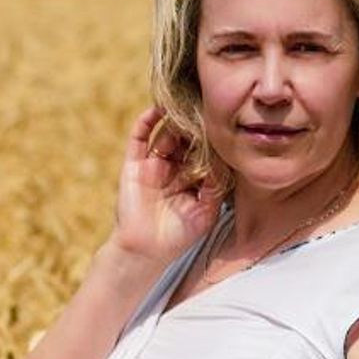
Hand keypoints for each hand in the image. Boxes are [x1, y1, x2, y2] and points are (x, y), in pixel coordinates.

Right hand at [109, 106, 226, 262]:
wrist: (146, 250)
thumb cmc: (178, 235)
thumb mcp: (206, 211)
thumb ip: (215, 186)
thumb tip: (221, 160)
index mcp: (191, 178)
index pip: (203, 152)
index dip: (212, 141)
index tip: (224, 127)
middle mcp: (173, 168)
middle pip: (185, 140)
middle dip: (194, 127)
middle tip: (206, 112)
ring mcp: (153, 164)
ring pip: (165, 135)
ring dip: (175, 122)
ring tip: (185, 108)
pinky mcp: (134, 164)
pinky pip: (139, 137)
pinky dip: (146, 121)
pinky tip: (157, 109)